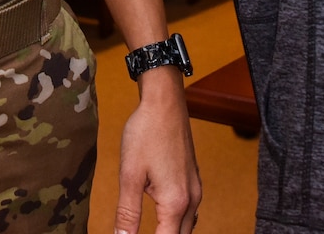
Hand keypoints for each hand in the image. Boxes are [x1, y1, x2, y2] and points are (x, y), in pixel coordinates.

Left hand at [116, 69, 200, 233]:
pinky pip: (190, 213)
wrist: (165, 102)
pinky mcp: (194, 180)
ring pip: (187, 228)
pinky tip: (165, 220)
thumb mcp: (130, 175)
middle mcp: (191, 200)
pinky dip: (177, 223)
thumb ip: (127, 212)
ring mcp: (196, 189)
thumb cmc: (146, 132)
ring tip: (151, 231)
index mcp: (175, 203)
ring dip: (170, 233)